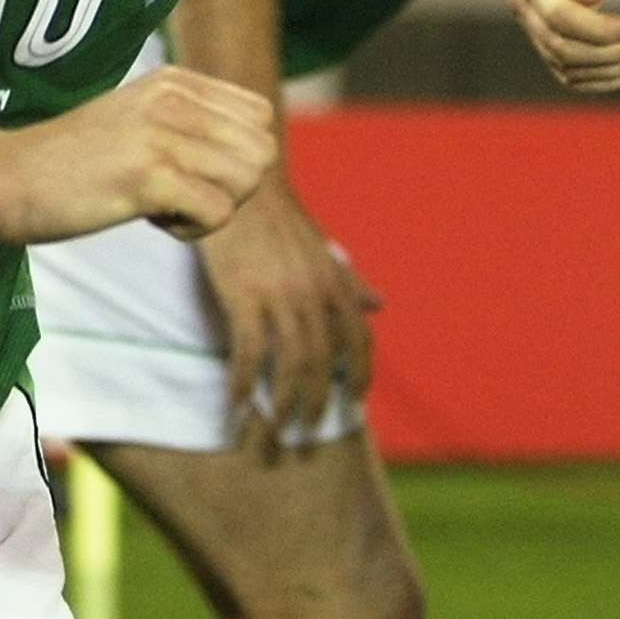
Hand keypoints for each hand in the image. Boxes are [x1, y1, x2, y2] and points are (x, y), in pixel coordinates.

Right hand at [0, 67, 279, 243]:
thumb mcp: (139, 120)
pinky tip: (149, 217)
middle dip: (231, 187)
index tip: (186, 169)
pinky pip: (217, 213)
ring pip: (247, 182)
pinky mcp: (148, 175)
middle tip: (178, 192)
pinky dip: (191, 230)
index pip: (261, 118)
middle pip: (261, 153)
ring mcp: (160, 134)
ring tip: (162, 204)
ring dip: (212, 208)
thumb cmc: (73, 163)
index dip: (234, 158)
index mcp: (175, 80)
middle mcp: (173, 98)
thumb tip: (259, 151)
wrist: (5, 179)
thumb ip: (193, 123)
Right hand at [194, 172, 378, 440]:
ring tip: (276, 432)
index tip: (355, 404)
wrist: (239, 184)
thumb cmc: (278, 218)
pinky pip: (250, 353)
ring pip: (291, 365)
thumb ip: (350, 282)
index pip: (359, 340)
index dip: (360, 375)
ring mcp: (280, 296)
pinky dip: (246, 383)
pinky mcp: (243, 297)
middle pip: (325, 362)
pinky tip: (239, 405)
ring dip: (285, 404)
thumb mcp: (322, 249)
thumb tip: (381, 305)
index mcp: (335, 283)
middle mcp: (314, 293)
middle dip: (319, 402)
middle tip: (307, 434)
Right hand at [507, 0, 619, 91]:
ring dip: (616, 65)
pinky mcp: (549, 38)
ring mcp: (533, 24)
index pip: (559, 17)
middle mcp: (523, 3)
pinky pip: (573, 74)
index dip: (602, 31)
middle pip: (564, 49)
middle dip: (615, 51)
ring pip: (570, 68)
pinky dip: (607, 76)